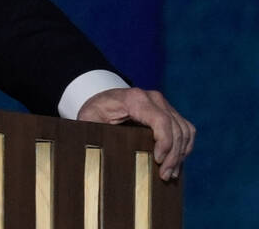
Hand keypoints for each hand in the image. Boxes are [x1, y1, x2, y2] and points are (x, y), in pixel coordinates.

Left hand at [77, 87, 193, 180]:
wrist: (102, 98)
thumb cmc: (96, 110)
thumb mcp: (89, 118)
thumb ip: (94, 130)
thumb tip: (100, 150)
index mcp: (135, 99)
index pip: (161, 121)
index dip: (165, 143)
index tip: (158, 161)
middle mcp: (154, 98)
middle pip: (176, 129)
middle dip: (173, 155)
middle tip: (164, 175)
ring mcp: (164, 104)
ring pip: (184, 131)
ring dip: (181, 154)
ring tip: (170, 173)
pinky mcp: (169, 112)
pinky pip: (186, 130)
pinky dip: (184, 148)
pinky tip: (175, 163)